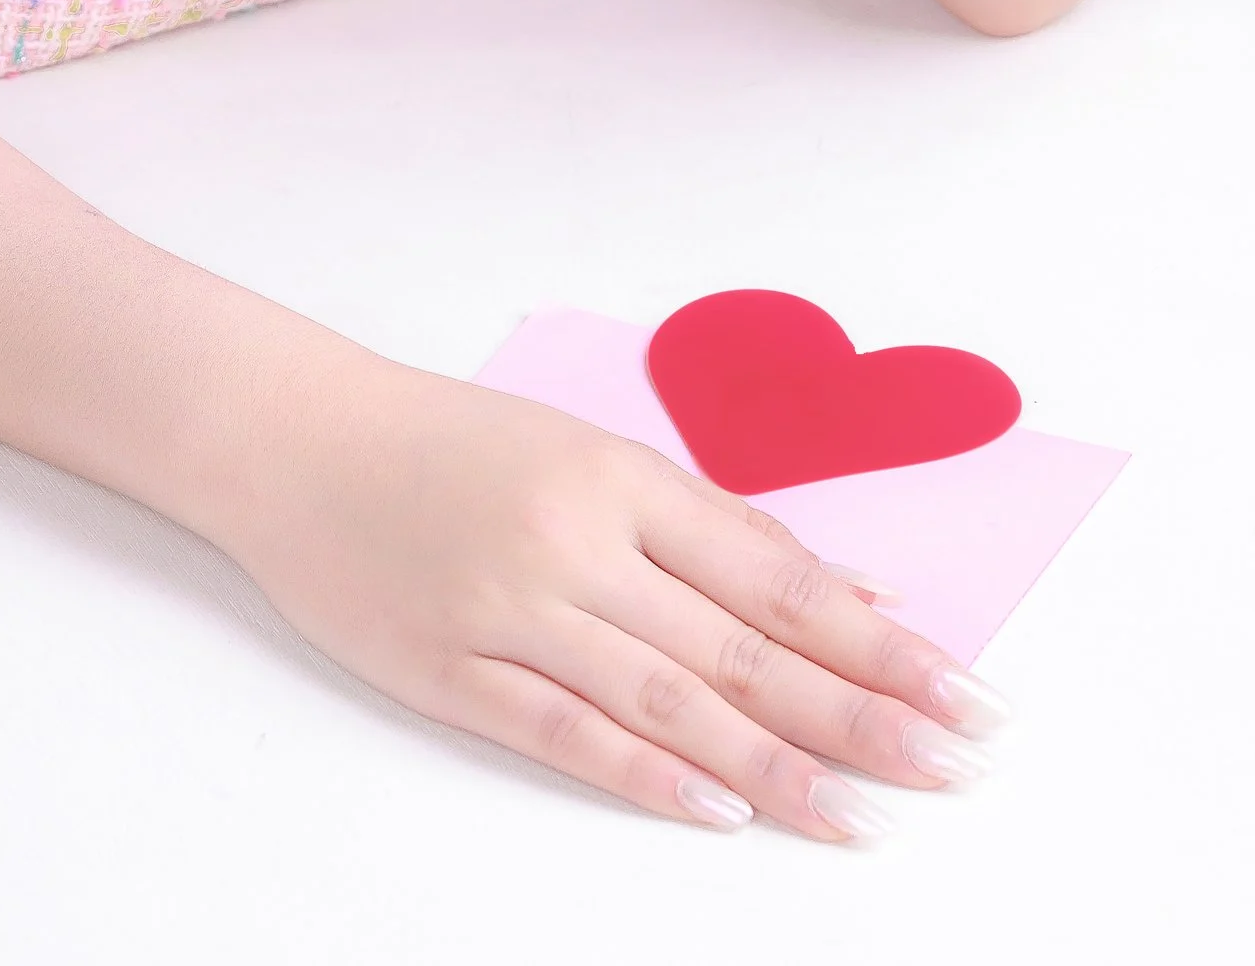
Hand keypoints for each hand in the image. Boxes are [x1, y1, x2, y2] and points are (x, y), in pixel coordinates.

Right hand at [216, 360, 1002, 839]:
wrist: (293, 437)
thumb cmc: (449, 441)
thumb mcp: (584, 454)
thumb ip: (709, 526)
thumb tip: (845, 589)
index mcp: (618, 476)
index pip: (777, 576)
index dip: (876, 641)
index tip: (960, 690)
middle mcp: (577, 543)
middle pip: (743, 647)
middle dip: (860, 714)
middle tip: (952, 764)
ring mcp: (512, 611)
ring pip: (669, 702)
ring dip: (777, 765)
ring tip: (864, 817)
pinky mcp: (449, 672)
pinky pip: (563, 734)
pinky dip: (647, 777)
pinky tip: (720, 811)